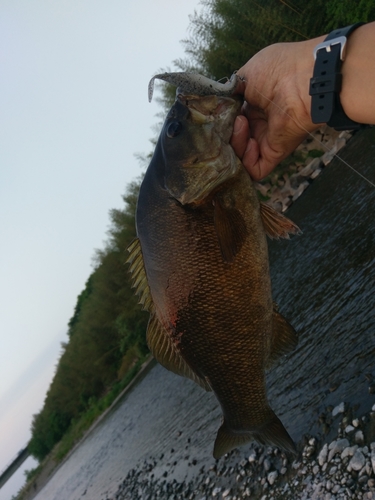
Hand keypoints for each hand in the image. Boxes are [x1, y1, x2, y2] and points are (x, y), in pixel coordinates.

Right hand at [230, 37, 323, 179]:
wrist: (302, 79)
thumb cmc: (279, 70)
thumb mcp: (246, 75)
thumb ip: (230, 93)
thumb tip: (219, 105)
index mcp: (253, 106)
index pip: (230, 121)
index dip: (221, 120)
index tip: (217, 112)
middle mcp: (259, 125)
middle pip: (231, 140)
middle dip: (224, 133)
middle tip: (227, 120)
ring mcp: (266, 141)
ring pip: (238, 156)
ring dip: (234, 142)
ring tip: (241, 124)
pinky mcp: (274, 154)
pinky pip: (253, 169)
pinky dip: (246, 158)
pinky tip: (251, 141)